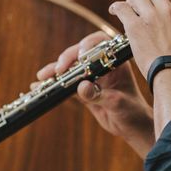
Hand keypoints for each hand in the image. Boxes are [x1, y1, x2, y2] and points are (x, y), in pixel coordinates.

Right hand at [34, 31, 154, 158]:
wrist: (133, 128)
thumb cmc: (133, 112)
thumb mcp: (118, 103)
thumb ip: (100, 95)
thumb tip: (81, 87)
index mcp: (116, 62)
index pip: (100, 43)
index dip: (88, 45)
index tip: (80, 56)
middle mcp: (103, 66)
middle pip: (80, 54)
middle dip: (67, 59)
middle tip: (58, 70)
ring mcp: (92, 77)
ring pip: (70, 69)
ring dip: (55, 72)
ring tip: (42, 77)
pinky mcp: (84, 90)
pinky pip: (66, 84)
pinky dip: (54, 85)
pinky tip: (38, 87)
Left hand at [109, 0, 170, 78]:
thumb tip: (170, 9)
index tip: (162, 0)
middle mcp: (168, 9)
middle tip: (145, 10)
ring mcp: (151, 17)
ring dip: (133, 4)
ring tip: (131, 12)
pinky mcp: (135, 26)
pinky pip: (121, 7)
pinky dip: (116, 8)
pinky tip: (114, 11)